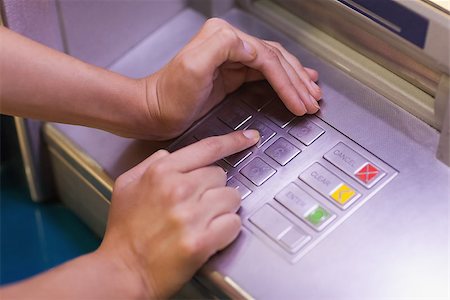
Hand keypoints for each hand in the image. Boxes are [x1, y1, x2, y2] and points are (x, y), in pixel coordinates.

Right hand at [98, 130, 259, 297]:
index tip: (249, 138)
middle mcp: (178, 189)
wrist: (124, 270)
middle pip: (221, 175)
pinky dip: (226, 230)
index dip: (233, 141)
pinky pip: (234, 224)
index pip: (207, 148)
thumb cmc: (125, 231)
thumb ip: (149, 164)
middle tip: (198, 205)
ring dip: (223, 209)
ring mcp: (190, 215)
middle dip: (214, 189)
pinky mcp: (201, 241)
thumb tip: (168, 156)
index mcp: (161, 172)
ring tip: (203, 221)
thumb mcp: (126, 185)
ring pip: (232, 198)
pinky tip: (210, 235)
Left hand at [142, 18, 320, 138]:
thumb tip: (251, 47)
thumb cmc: (169, 96)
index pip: (267, 59)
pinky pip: (264, 75)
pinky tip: (294, 84)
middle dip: (298, 81)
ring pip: (274, 66)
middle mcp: (230, 44)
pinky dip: (282, 81)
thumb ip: (222, 46)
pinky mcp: (231, 74)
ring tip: (313, 92)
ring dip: (295, 80)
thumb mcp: (192, 66)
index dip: (288, 81)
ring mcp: (231, 59)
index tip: (300, 102)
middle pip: (275, 60)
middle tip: (314, 100)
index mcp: (224, 38)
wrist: (154, 111)